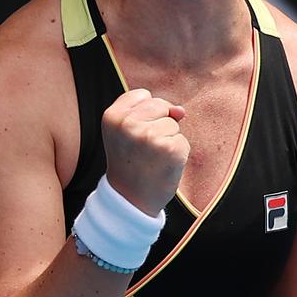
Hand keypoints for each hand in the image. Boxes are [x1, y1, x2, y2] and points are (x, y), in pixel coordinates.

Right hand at [101, 88, 189, 215]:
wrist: (130, 201)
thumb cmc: (130, 163)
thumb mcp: (127, 132)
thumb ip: (150, 112)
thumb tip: (180, 111)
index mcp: (112, 116)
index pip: (142, 95)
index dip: (144, 115)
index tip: (133, 136)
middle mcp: (129, 124)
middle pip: (160, 105)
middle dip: (158, 124)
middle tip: (143, 149)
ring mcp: (150, 136)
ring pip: (173, 123)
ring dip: (168, 140)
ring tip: (152, 159)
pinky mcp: (170, 149)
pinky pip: (183, 141)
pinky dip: (178, 154)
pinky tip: (163, 166)